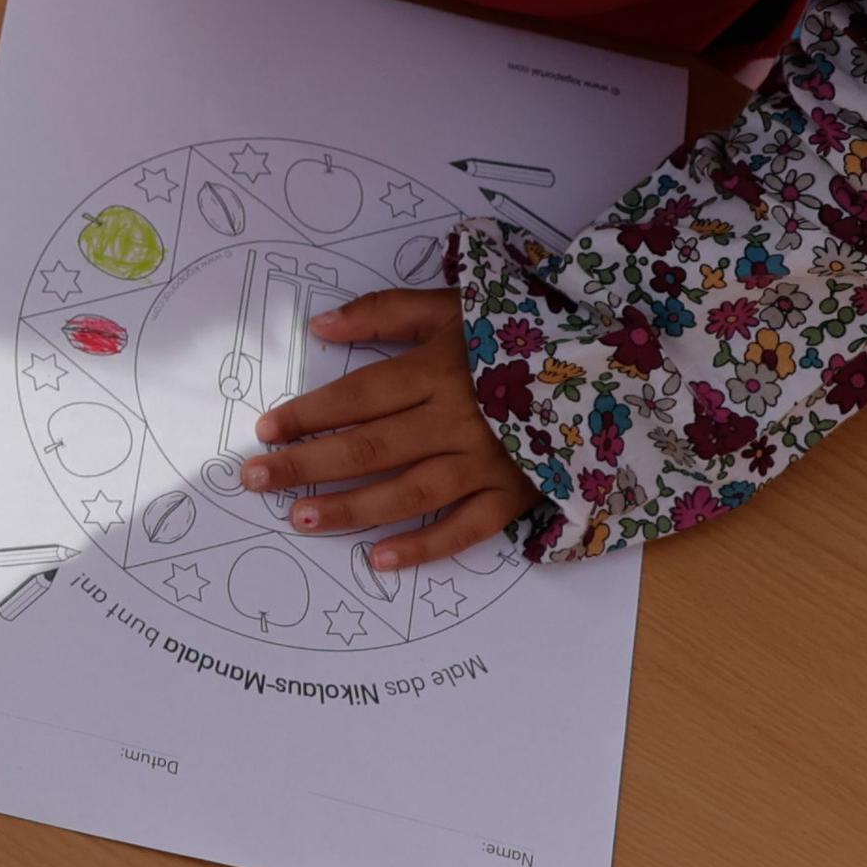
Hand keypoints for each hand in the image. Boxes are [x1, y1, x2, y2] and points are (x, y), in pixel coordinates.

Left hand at [241, 288, 531, 568]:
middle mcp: (458, 419)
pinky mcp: (515, 493)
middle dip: (307, 465)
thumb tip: (322, 324)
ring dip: (351, 508)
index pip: (359, 396)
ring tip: (300, 518)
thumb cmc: (521, 333)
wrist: (611, 366)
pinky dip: (424, 547)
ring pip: (409, 492)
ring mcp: (488, 461)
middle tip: (256, 480)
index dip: (309, 413)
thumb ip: (387, 312)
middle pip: (370, 447)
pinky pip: (466, 529)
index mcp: (439, 370)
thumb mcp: (456, 306)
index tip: (266, 429)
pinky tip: (379, 560)